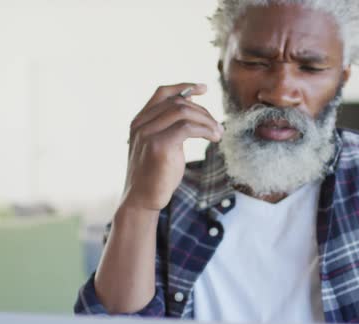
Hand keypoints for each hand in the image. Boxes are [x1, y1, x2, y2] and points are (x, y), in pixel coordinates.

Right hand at [121, 83, 222, 210]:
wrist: (142, 200)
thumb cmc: (155, 175)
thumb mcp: (161, 145)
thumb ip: (171, 126)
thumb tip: (192, 104)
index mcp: (139, 121)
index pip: (162, 93)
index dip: (184, 87)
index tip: (204, 88)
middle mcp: (141, 124)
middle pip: (177, 103)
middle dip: (203, 111)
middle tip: (217, 126)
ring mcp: (148, 134)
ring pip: (183, 112)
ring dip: (207, 120)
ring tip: (219, 133)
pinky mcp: (158, 146)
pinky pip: (187, 127)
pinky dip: (205, 130)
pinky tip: (214, 138)